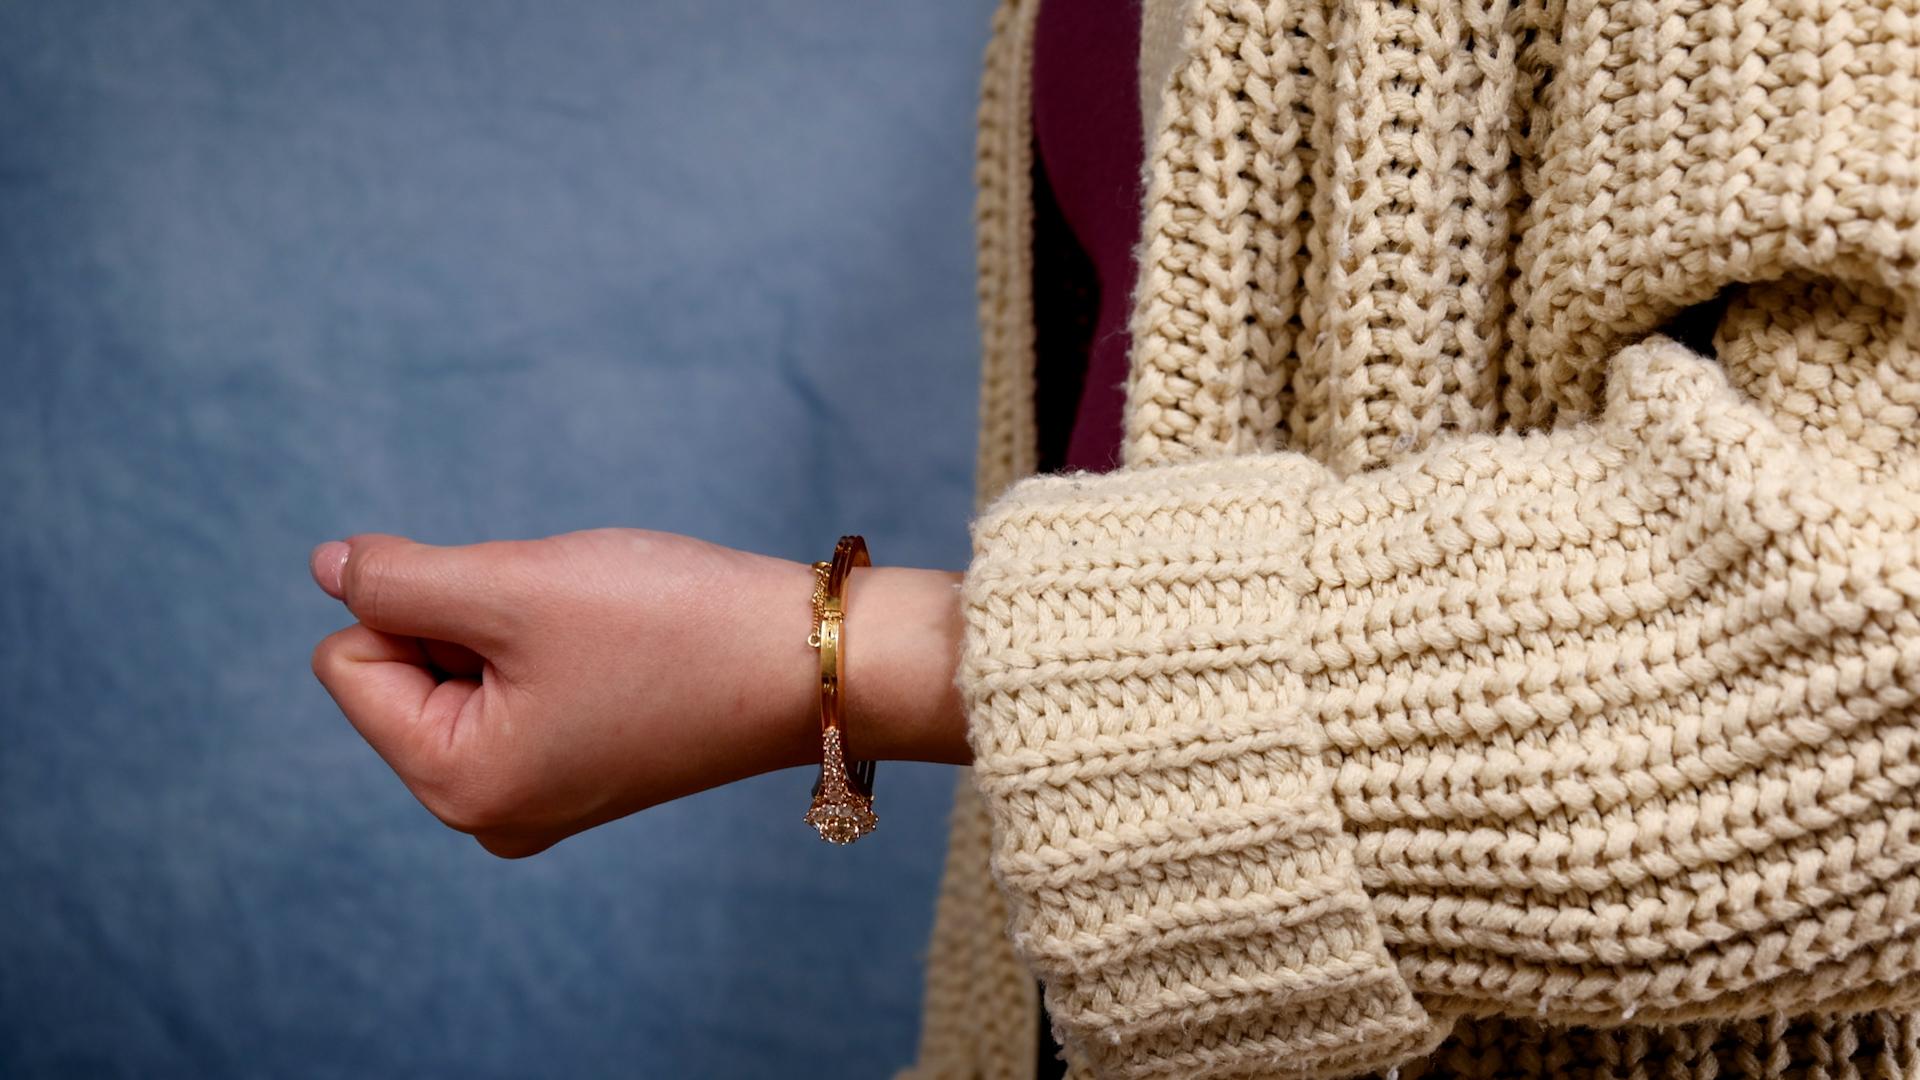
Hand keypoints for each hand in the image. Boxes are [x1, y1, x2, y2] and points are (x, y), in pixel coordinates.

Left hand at [308, 528, 969, 858]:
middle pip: (402, 671)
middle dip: (471, 621)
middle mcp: (486, 815)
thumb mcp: (514, 586)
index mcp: (456, 785)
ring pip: (463, 672)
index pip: (348, 659)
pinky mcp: (582, 773)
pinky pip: (518, 691)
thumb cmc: (671, 625)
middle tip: (571, 627)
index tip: (525, 614)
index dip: (421, 606)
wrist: (816, 662)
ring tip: (604, 640)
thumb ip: (399, 578)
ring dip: (516, 630)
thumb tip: (328, 570)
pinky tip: (620, 656)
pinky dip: (552, 651)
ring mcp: (538, 800)